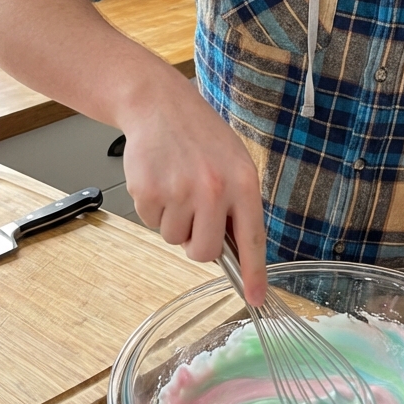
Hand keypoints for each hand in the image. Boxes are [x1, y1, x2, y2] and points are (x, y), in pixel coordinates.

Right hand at [119, 71, 266, 304]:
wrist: (159, 105)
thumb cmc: (200, 136)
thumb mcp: (234, 163)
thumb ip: (238, 204)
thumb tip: (236, 252)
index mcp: (243, 183)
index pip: (252, 239)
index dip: (253, 274)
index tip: (255, 298)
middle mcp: (214, 190)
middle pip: (205, 252)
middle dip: (198, 244)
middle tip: (195, 216)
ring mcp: (179, 192)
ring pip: (175, 239)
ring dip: (175, 221)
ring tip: (177, 186)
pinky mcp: (149, 193)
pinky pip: (152, 223)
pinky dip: (154, 209)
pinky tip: (160, 181)